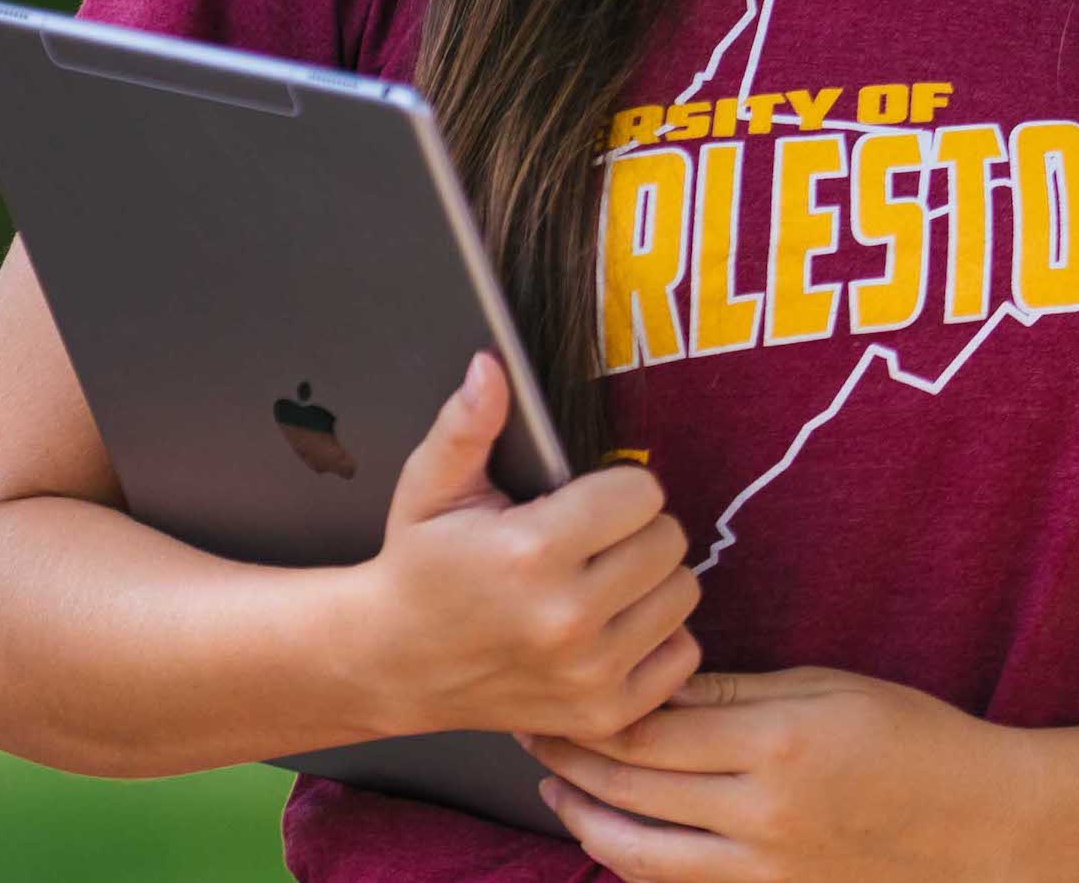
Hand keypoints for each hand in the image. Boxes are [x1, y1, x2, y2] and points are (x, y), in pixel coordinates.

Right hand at [342, 349, 702, 744]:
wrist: (394, 663)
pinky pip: (683, 654)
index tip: (583, 502)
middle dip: (635, 530)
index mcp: (531, 552)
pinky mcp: (605, 712)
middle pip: (670, 541)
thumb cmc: (420, 568)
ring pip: (684, 594)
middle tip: (591, 541)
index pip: (641, 492)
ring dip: (650, 582)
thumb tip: (492, 367)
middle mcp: (568, 618)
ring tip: (600, 581)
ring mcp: (590, 673)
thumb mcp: (430, 487)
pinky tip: (610, 626)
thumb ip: (468, 424)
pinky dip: (656, 637)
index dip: (614, 488)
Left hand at [514, 665, 1035, 882]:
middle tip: (529, 727)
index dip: (590, 708)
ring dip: (585, 818)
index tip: (554, 684)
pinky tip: (611, 834)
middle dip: (568, 756)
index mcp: (775, 743)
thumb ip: (736, 689)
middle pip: (631, 786)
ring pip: (640, 852)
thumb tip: (657, 678)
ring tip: (554, 787)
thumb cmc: (915, 741)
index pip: (650, 726)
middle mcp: (761, 813)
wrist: (984, 826)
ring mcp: (766, 867)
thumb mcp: (827, 688)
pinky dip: (633, 861)